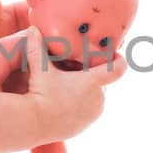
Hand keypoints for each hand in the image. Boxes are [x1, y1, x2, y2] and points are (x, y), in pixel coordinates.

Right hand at [24, 26, 126, 143]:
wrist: (33, 124)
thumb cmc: (40, 94)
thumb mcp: (41, 68)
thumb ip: (38, 47)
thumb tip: (33, 28)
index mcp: (93, 82)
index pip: (118, 68)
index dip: (119, 59)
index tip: (114, 54)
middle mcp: (98, 98)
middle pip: (102, 81)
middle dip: (92, 74)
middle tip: (77, 67)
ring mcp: (93, 113)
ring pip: (95, 96)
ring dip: (86, 89)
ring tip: (68, 85)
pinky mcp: (86, 125)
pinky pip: (89, 110)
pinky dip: (81, 104)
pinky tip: (64, 101)